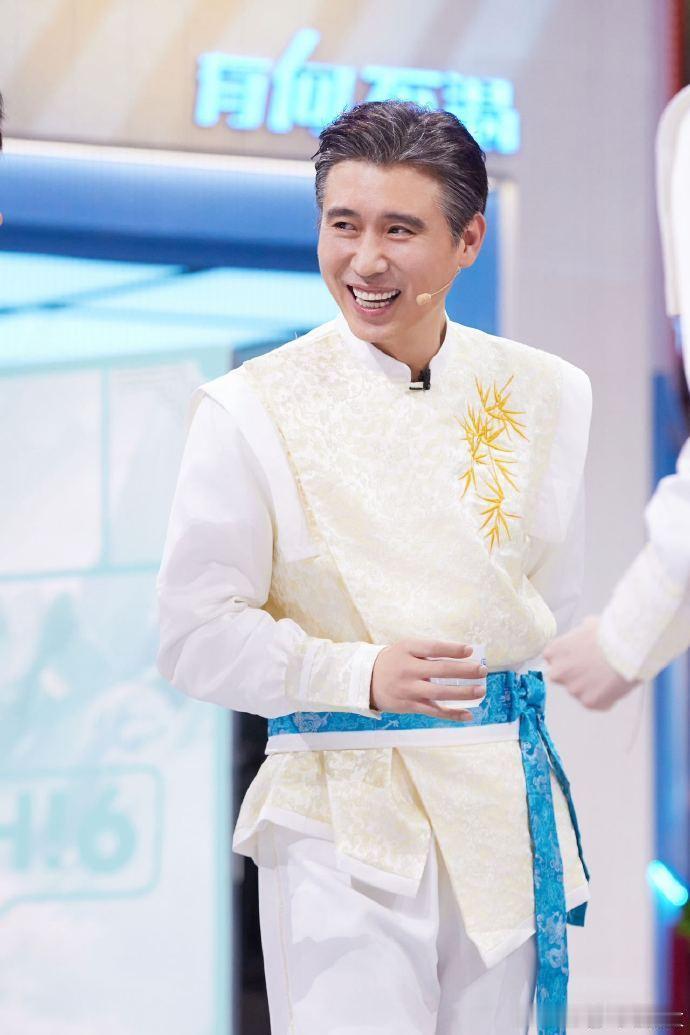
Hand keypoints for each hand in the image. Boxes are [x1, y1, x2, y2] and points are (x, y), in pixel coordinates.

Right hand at [370, 638, 487, 721]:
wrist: (368, 680)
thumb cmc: (396, 660)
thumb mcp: (407, 647)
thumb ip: (431, 650)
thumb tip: (464, 655)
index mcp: (407, 649)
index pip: (433, 647)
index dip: (453, 649)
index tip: (470, 651)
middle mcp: (407, 669)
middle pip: (441, 670)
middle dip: (465, 671)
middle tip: (482, 671)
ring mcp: (409, 689)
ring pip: (440, 693)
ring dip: (463, 693)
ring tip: (481, 690)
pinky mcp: (410, 705)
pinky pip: (434, 711)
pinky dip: (452, 714)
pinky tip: (468, 714)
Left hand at [543, 616, 638, 710]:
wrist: (627, 650)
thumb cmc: (609, 635)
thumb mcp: (589, 625)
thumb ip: (580, 634)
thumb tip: (585, 630)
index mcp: (554, 651)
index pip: (551, 659)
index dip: (567, 659)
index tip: (578, 658)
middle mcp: (558, 672)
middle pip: (561, 677)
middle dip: (574, 675)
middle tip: (593, 669)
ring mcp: (572, 689)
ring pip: (579, 691)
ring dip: (590, 687)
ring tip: (608, 675)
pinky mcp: (588, 702)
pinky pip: (595, 703)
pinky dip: (604, 698)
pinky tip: (614, 686)